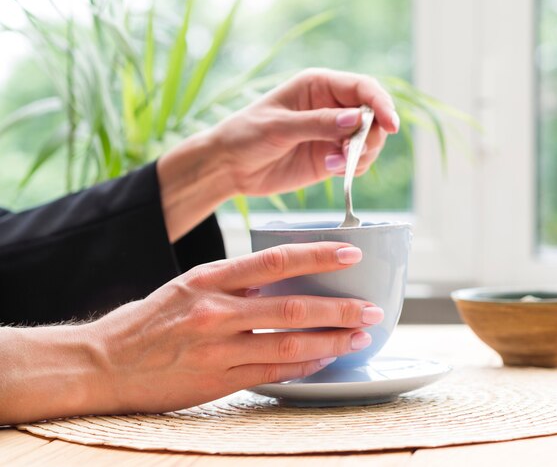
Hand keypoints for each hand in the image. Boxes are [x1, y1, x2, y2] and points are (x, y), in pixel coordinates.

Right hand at [87, 241, 380, 414]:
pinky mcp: (217, 382)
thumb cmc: (150, 319)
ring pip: (289, 345)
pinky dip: (303, 368)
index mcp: (209, 279)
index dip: (318, 255)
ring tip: (360, 338)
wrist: (104, 361)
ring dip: (331, 342)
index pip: (276, 261)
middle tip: (371, 310)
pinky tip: (325, 362)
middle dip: (340, 309)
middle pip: (293, 307)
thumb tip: (282, 277)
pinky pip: (272, 375)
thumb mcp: (188, 284)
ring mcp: (217, 350)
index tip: (352, 253)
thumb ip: (234, 282)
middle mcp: (216, 312)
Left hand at [213, 68, 399, 195]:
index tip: (390, 125)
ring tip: (336, 165)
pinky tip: (333, 171)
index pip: (363, 88)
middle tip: (352, 153)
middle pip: (373, 115)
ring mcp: (332, 134)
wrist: (230, 167)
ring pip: (370, 141)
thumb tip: (358, 119)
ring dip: (362, 155)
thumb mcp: (280, 126)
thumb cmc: (247, 134)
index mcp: (319, 86)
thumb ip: (319, 123)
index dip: (381, 104)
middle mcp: (331, 107)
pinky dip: (354, 168)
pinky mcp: (330, 158)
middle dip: (372, 135)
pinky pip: (357, 162)